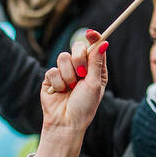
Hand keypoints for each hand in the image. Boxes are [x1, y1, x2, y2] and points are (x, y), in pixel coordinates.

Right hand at [36, 30, 108, 156]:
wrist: (66, 123)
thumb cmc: (84, 107)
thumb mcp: (94, 83)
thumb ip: (96, 62)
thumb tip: (104, 42)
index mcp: (94, 69)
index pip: (93, 47)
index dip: (92, 38)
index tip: (91, 33)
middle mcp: (80, 68)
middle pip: (77, 48)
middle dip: (78, 59)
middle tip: (81, 74)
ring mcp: (64, 72)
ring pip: (62, 57)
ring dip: (68, 75)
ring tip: (70, 88)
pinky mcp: (51, 78)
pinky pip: (52, 70)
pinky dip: (58, 82)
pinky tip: (60, 92)